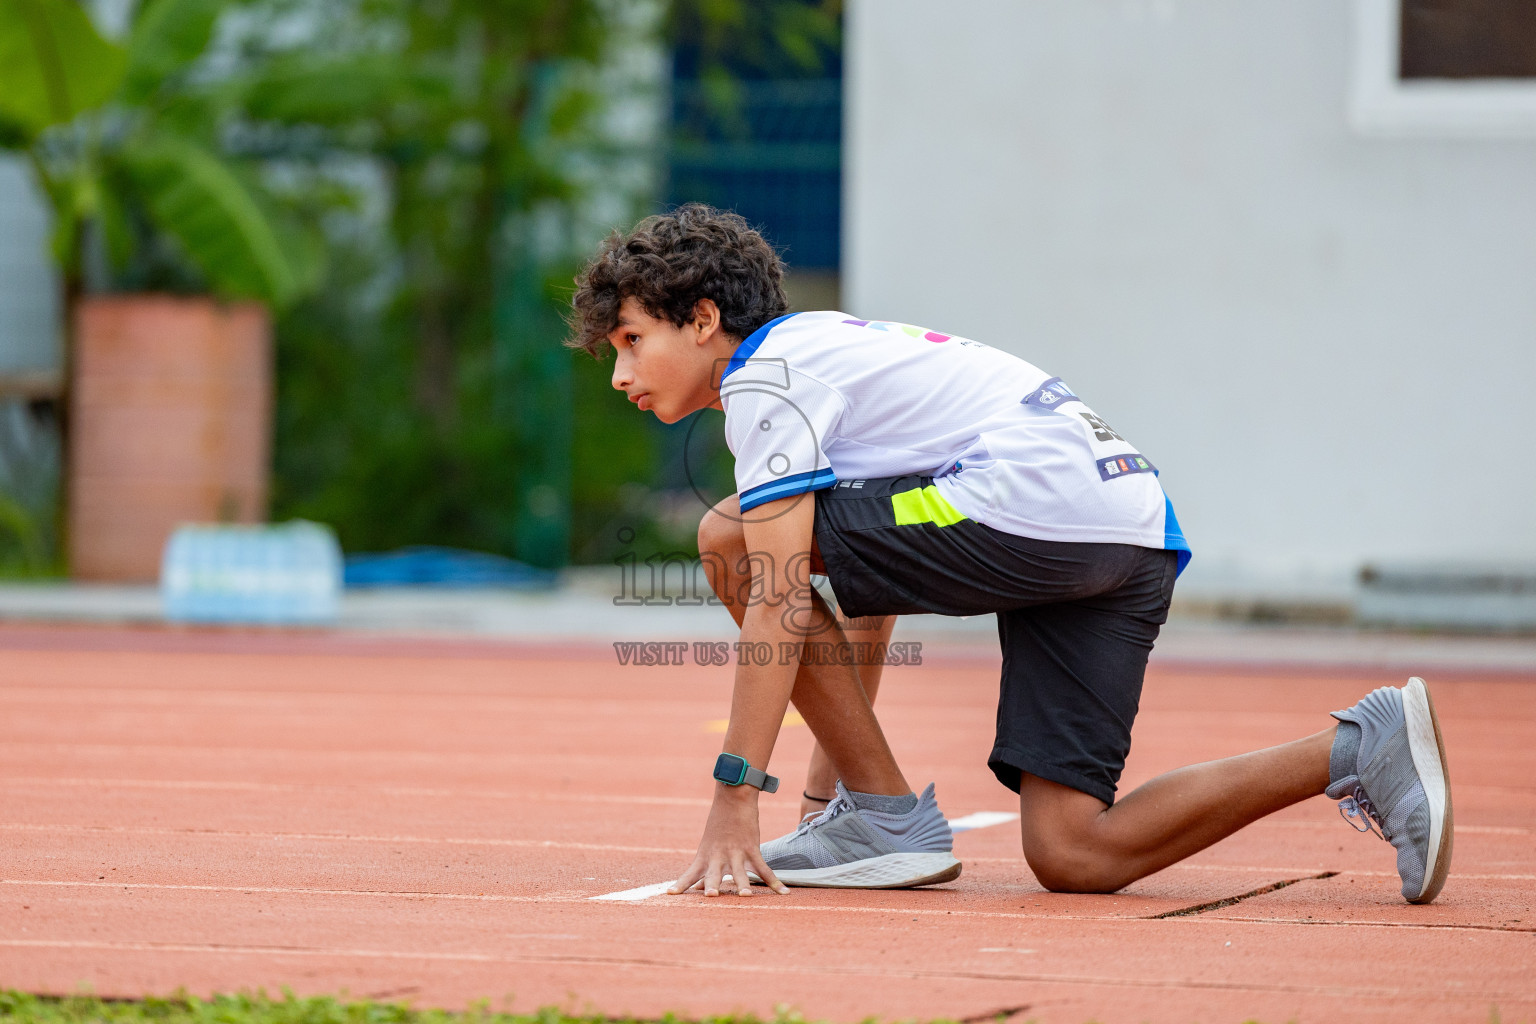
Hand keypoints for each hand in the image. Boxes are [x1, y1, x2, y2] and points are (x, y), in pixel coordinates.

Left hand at [668, 786, 789, 896]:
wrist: (733, 798)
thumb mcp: (708, 845)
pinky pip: (764, 868)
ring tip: (745, 895)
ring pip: (740, 872)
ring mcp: (736, 852)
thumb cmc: (719, 822)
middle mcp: (718, 856)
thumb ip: (704, 867)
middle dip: (712, 885)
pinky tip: (783, 893)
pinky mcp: (752, 848)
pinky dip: (774, 882)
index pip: (690, 873)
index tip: (669, 894)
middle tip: (710, 896)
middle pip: (714, 874)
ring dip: (743, 884)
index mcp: (705, 856)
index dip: (680, 884)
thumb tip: (696, 885)